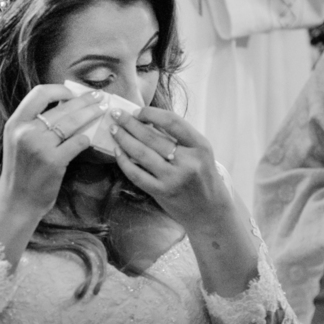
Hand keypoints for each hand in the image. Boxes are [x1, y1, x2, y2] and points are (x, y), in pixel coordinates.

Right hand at [0, 86, 107, 218]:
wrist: (17, 201)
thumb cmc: (22, 171)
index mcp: (16, 123)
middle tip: (99, 97)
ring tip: (101, 111)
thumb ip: (33, 124)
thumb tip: (63, 104)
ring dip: (91, 114)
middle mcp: (26, 131)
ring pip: (72, 122)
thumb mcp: (18, 141)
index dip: (59, 89)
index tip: (74, 92)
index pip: (39, 94)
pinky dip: (87, 138)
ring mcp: (40, 146)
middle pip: (62, 107)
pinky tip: (91, 137)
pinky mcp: (54, 162)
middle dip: (84, 101)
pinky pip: (77, 142)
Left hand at [108, 106, 232, 232]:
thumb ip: (177, 137)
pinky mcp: (162, 192)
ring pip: (142, 154)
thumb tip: (147, 119)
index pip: (172, 122)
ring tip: (113, 129)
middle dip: (130, 123)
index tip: (137, 111)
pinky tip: (117, 151)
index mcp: (200, 146)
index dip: (151, 113)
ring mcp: (174, 178)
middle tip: (116, 114)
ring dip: (124, 139)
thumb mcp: (199, 154)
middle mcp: (188, 161)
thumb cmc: (203, 178)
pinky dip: (124, 161)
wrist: (210, 212)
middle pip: (152, 137)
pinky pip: (137, 174)